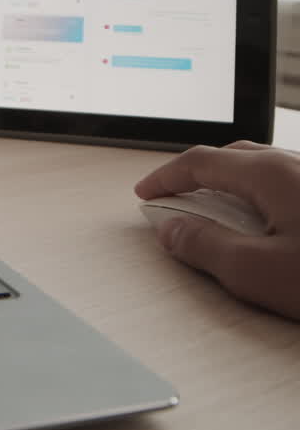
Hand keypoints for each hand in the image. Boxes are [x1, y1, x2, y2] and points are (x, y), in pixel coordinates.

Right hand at [135, 140, 299, 319]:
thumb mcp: (258, 271)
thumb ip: (205, 246)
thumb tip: (172, 230)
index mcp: (271, 173)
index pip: (200, 162)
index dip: (164, 178)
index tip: (145, 193)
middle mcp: (296, 165)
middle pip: (231, 158)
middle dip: (195, 177)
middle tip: (172, 199)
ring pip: (261, 170)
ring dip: (228, 187)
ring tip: (212, 213)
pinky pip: (284, 184)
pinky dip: (256, 196)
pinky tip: (259, 224)